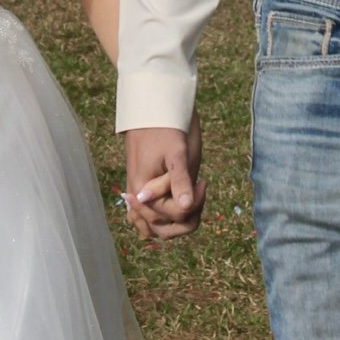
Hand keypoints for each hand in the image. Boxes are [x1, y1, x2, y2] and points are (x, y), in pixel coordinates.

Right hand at [123, 112, 206, 241]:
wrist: (149, 110)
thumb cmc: (164, 128)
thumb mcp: (176, 152)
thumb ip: (180, 181)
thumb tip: (187, 207)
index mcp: (143, 190)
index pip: (175, 215)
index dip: (195, 202)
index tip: (203, 181)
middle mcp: (136, 199)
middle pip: (164, 229)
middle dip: (188, 217)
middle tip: (198, 190)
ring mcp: (136, 197)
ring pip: (156, 227)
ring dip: (177, 221)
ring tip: (190, 198)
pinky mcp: (140, 191)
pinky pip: (147, 218)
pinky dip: (163, 219)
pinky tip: (177, 207)